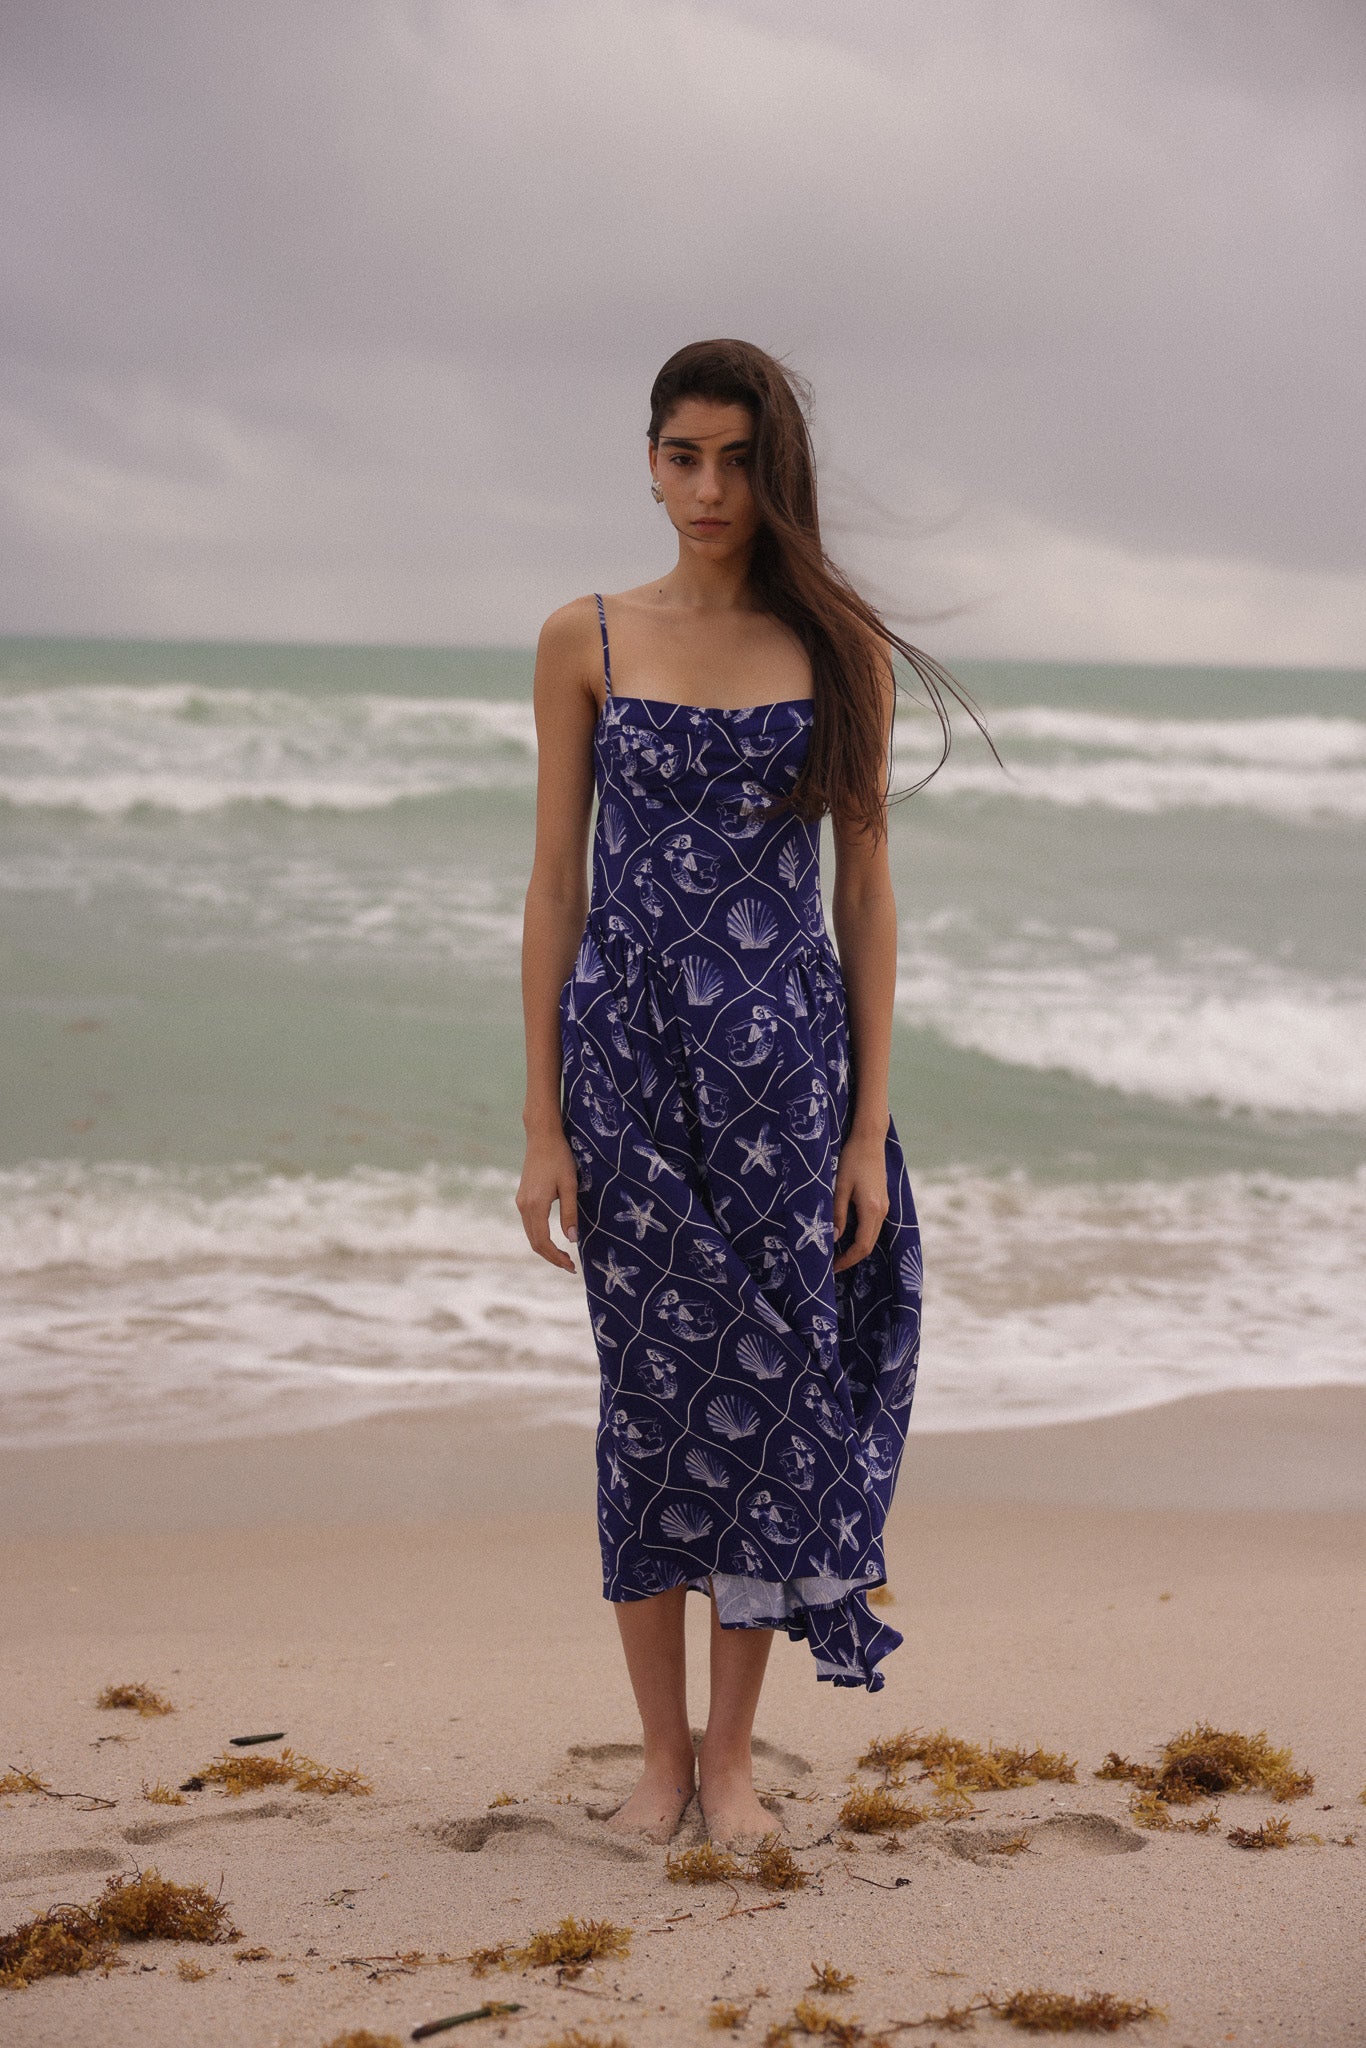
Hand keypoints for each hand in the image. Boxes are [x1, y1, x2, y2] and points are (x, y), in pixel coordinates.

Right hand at [516, 1130, 579, 1271]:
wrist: (542, 1137)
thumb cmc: (560, 1158)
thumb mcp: (570, 1185)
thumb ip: (570, 1213)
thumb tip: (572, 1240)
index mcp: (535, 1205)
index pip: (543, 1242)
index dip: (556, 1257)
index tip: (572, 1266)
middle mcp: (524, 1206)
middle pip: (534, 1242)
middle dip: (551, 1257)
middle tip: (570, 1266)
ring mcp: (521, 1202)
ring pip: (530, 1234)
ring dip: (545, 1248)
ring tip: (564, 1256)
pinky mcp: (522, 1197)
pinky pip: (529, 1224)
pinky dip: (540, 1237)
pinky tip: (553, 1239)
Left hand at [831, 1127, 889, 1272]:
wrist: (870, 1140)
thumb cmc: (852, 1160)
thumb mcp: (840, 1187)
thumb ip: (837, 1214)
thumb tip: (834, 1238)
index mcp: (872, 1209)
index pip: (862, 1245)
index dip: (847, 1260)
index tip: (832, 1267)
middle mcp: (882, 1211)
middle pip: (869, 1244)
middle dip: (851, 1257)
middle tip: (831, 1265)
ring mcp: (884, 1206)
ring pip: (872, 1236)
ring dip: (856, 1248)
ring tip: (836, 1253)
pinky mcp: (882, 1201)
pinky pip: (873, 1226)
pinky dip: (861, 1236)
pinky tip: (846, 1235)